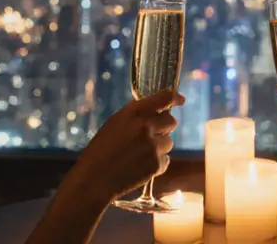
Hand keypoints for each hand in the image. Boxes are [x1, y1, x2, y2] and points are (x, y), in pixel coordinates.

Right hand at [65, 90, 184, 204]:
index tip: (181, 100)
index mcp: (134, 112)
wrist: (95, 179)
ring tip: (140, 154)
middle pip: (171, 121)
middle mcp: (145, 126)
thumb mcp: (114, 123)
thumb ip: (133, 113)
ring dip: (160, 147)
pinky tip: (141, 167)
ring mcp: (152, 146)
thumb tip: (150, 105)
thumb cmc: (100, 150)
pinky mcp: (156, 164)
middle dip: (164, 127)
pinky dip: (157, 163)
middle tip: (152, 135)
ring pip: (169, 142)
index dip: (175, 97)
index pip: (163, 98)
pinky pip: (166, 159)